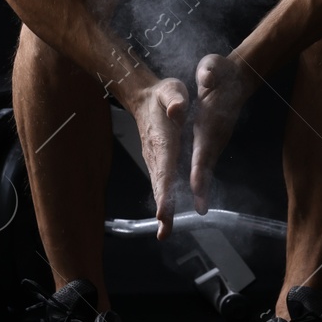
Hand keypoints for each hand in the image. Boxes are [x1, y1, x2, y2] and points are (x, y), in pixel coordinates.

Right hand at [130, 76, 189, 238]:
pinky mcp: (157, 162)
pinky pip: (161, 184)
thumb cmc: (161, 95)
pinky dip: (163, 201)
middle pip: (160, 185)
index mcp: (162, 140)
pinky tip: (167, 216)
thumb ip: (174, 99)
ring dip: (163, 210)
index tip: (164, 210)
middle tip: (164, 232)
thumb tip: (178, 110)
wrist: (143, 97)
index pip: (164, 168)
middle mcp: (156, 154)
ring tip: (165, 232)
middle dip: (163, 209)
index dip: (165, 190)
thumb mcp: (171, 90)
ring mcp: (154, 160)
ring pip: (159, 188)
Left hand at [188, 53, 253, 215]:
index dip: (200, 164)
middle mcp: (214, 134)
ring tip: (199, 210)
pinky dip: (201, 180)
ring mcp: (215, 139)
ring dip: (203, 188)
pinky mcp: (212, 141)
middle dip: (203, 186)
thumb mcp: (213, 66)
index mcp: (211, 120)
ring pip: (207, 166)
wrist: (236, 76)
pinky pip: (205, 164)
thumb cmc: (220, 71)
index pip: (205, 145)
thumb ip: (210, 72)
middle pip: (207, 163)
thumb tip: (207, 79)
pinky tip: (197, 196)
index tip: (197, 183)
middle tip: (201, 209)